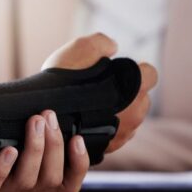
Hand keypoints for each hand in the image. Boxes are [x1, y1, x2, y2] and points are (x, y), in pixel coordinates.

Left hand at [0, 114, 88, 191]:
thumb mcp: (3, 143)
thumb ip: (24, 130)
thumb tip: (47, 102)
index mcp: (29, 186)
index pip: (66, 186)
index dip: (78, 165)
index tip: (77, 138)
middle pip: (49, 181)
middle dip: (54, 146)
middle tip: (48, 117)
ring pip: (25, 183)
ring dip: (34, 150)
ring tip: (35, 122)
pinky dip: (1, 170)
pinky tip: (8, 150)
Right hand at [42, 32, 157, 152]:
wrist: (40, 117)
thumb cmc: (61, 83)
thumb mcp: (81, 47)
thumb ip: (103, 42)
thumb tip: (112, 46)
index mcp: (135, 88)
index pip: (150, 74)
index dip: (136, 69)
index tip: (118, 69)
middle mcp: (135, 114)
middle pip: (141, 99)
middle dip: (128, 94)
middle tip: (101, 88)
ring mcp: (123, 135)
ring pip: (129, 120)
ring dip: (118, 113)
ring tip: (91, 106)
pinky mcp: (108, 148)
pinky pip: (114, 135)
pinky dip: (105, 128)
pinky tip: (87, 121)